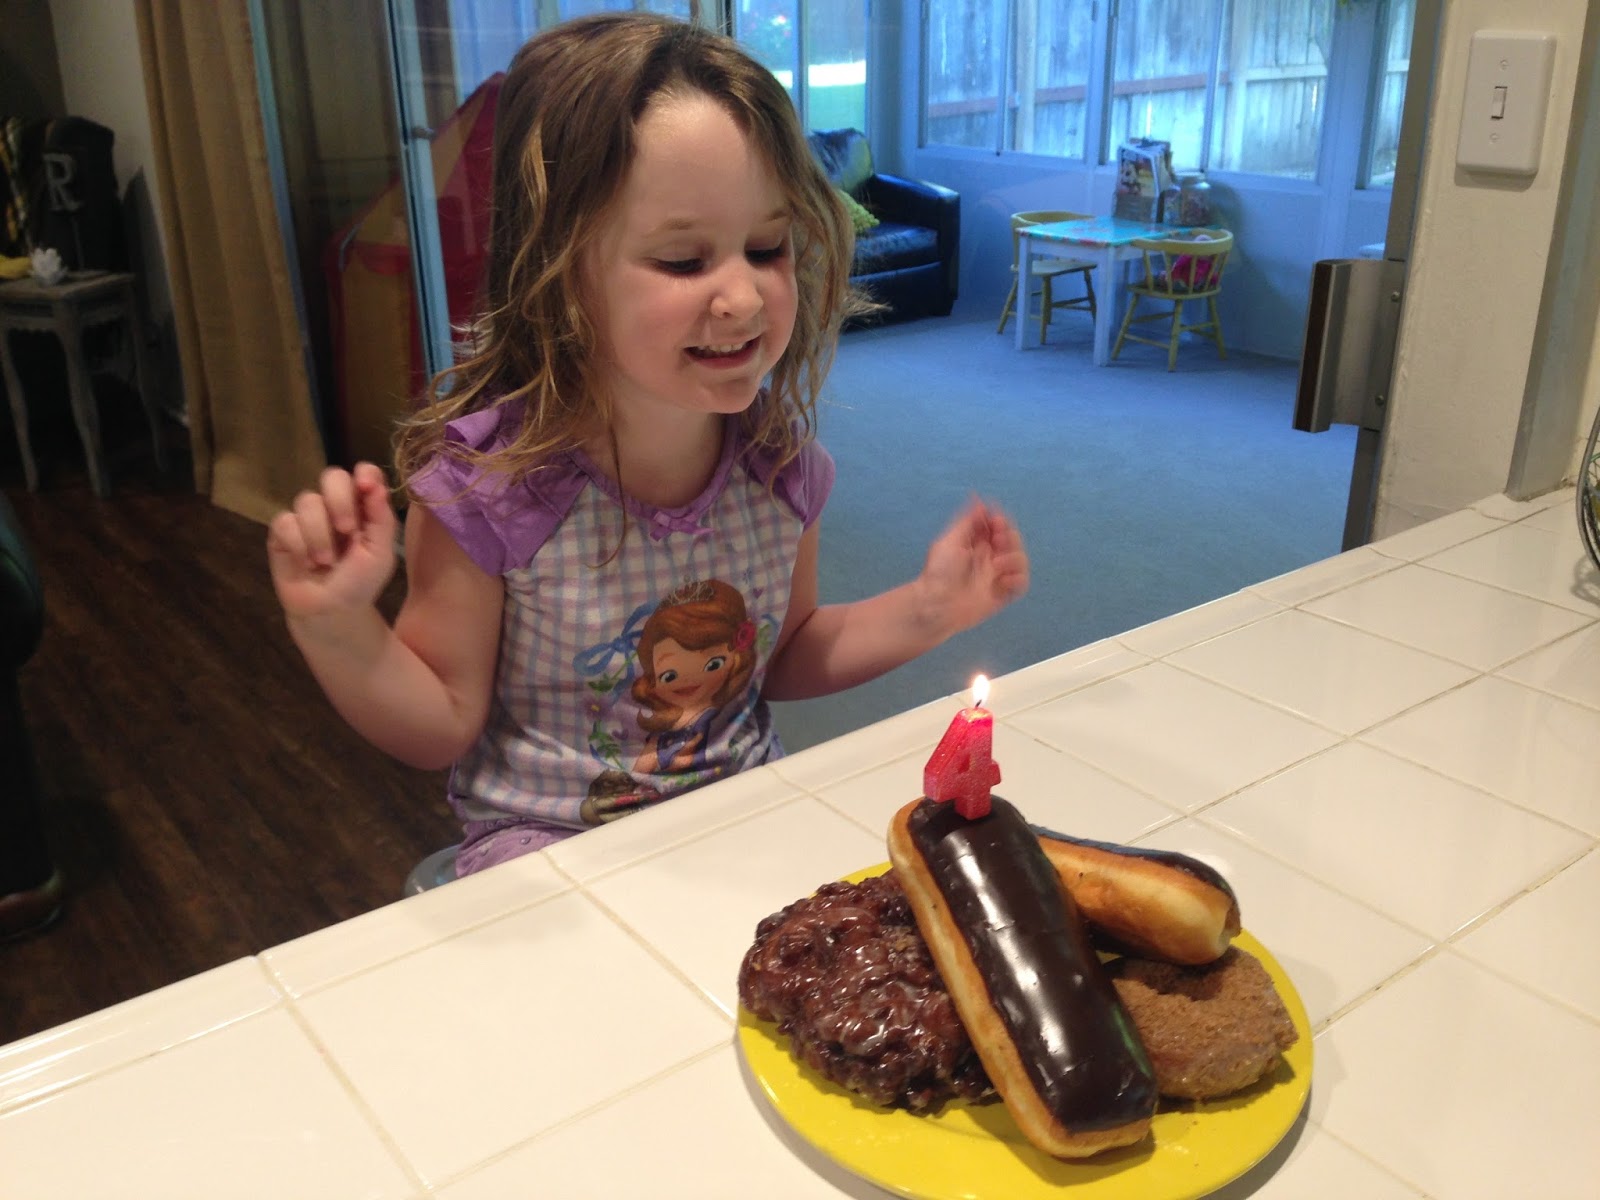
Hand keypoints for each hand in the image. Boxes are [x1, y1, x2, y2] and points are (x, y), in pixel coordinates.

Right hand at [266, 463, 398, 620]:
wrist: (330, 612)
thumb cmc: (360, 583)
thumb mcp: (380, 554)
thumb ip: (381, 518)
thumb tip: (376, 484)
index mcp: (363, 508)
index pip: (364, 474)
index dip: (364, 473)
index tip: (365, 485)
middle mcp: (334, 506)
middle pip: (332, 476)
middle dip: (339, 501)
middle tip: (347, 530)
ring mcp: (307, 517)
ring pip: (307, 500)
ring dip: (319, 535)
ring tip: (326, 562)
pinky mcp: (281, 531)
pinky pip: (285, 522)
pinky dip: (299, 545)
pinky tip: (306, 563)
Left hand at [918, 498, 1029, 636]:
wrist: (936, 605)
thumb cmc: (939, 571)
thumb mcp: (950, 541)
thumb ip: (967, 521)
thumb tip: (978, 498)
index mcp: (975, 543)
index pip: (996, 525)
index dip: (1000, 520)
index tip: (995, 518)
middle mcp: (988, 557)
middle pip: (1012, 539)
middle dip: (1009, 536)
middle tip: (998, 539)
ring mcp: (997, 576)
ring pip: (1020, 559)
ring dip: (1014, 557)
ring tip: (996, 564)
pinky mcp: (1003, 594)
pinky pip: (1021, 583)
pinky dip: (1017, 579)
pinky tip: (1003, 580)